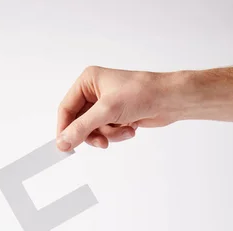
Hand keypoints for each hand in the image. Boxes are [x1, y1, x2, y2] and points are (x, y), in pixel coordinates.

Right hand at [56, 66, 180, 150]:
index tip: (65, 146)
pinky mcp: (117, 115)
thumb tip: (62, 142)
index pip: (66, 108)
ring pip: (94, 130)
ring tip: (123, 130)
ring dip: (109, 135)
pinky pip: (108, 132)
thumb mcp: (106, 112)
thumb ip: (81, 128)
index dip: (65, 128)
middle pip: (80, 122)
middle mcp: (95, 91)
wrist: (169, 100)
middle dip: (93, 134)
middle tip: (102, 143)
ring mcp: (106, 104)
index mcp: (88, 81)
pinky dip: (118, 134)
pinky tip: (131, 127)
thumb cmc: (141, 93)